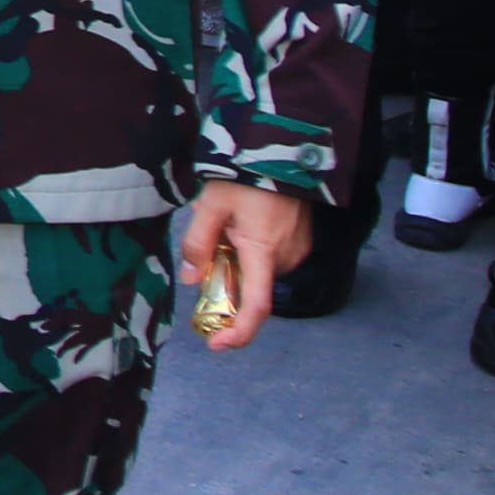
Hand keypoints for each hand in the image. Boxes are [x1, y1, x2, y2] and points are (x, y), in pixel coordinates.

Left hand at [177, 179, 313, 348]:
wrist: (282, 151)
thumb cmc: (245, 175)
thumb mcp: (211, 204)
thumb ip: (198, 243)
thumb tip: (193, 279)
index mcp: (264, 250)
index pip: (256, 306)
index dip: (239, 332)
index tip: (218, 344)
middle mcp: (286, 256)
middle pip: (252, 288)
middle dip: (227, 280)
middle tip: (210, 249)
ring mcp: (297, 250)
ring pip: (259, 273)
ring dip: (239, 264)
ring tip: (227, 226)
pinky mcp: (301, 242)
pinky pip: (270, 260)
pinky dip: (252, 255)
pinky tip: (242, 227)